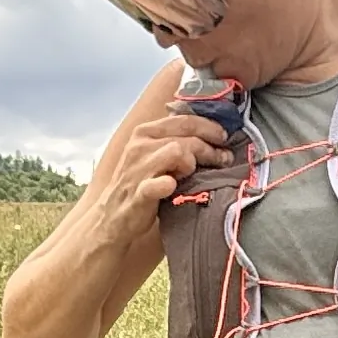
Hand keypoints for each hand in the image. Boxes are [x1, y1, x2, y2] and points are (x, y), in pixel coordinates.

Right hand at [94, 101, 235, 237]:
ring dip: (193, 162)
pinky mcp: (138, 193)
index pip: (184, 120)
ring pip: (177, 151)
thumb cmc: (140, 184)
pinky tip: (173, 186)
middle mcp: (140, 146)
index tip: (224, 138)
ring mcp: (138, 169)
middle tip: (224, 159)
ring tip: (196, 174)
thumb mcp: (153, 155)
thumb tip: (211, 134)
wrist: (113, 216)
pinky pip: (156, 184)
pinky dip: (167, 184)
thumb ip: (174, 140)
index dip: (209, 127)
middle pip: (185, 137)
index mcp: (145, 132)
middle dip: (210, 147)